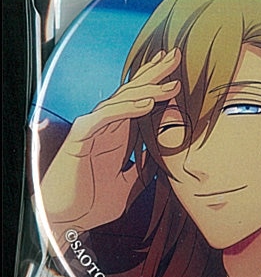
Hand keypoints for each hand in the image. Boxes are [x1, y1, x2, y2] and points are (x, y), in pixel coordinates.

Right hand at [38, 48, 181, 236]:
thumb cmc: (94, 202)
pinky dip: (126, 109)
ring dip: (147, 90)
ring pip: (121, 100)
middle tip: (176, 55)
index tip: (175, 72)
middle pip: (132, 92)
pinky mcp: (81, 138)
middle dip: (155, 74)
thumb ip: (144, 167)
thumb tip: (162, 157)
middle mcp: (107, 127)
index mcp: (118, 135)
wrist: (68, 220)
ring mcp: (93, 130)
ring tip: (171, 84)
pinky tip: (147, 104)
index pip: (138, 102)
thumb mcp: (130, 184)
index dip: (155, 85)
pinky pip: (105, 117)